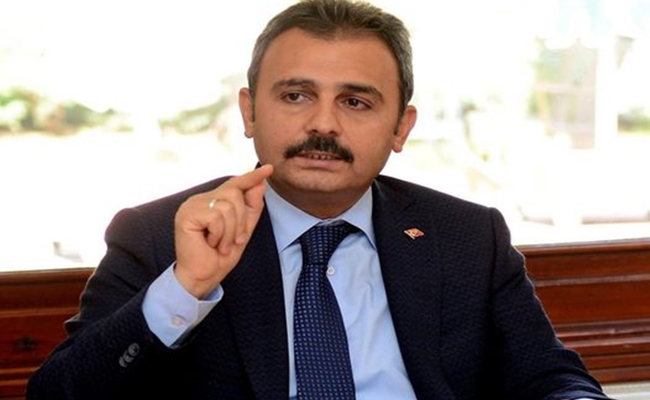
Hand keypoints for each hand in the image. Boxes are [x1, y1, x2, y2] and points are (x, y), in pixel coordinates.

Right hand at [173, 164, 273, 298]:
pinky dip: (219, 234)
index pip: (234, 184)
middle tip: (233, 240)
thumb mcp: (243, 231)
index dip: (252, 177)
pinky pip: (216, 217)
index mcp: (212, 201)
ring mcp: (191, 206)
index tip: (268, 168)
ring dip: (230, 231)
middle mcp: (200, 199)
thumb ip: (251, 209)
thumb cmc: (220, 257)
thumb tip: (260, 184)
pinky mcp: (186, 215)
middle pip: (234, 194)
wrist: (203, 277)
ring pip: (227, 206)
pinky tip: (210, 243)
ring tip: (220, 244)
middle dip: (240, 221)